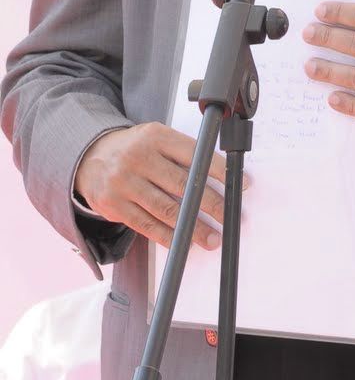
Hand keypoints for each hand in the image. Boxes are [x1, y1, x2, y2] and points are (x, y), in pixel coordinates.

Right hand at [73, 123, 235, 250]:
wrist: (89, 155)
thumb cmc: (133, 148)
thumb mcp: (156, 138)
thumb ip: (182, 152)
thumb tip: (219, 177)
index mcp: (156, 136)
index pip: (195, 154)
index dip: (220, 171)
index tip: (239, 184)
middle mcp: (139, 158)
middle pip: (184, 184)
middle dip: (212, 204)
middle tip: (229, 216)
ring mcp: (125, 182)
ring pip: (166, 209)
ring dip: (193, 228)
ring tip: (212, 238)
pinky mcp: (114, 205)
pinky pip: (146, 225)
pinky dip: (168, 236)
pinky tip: (184, 242)